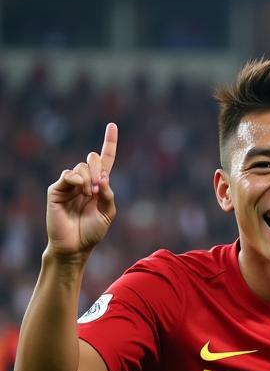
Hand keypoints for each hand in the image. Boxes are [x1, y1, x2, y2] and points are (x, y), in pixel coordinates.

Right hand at [46, 122, 117, 259]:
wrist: (75, 245)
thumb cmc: (92, 232)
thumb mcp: (108, 213)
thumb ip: (109, 195)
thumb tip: (104, 177)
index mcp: (98, 185)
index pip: (105, 160)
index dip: (109, 143)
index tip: (112, 125)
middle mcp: (84, 181)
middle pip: (92, 158)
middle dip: (98, 168)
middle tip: (98, 188)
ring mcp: (70, 183)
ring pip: (81, 166)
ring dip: (89, 180)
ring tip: (89, 196)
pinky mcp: (57, 188)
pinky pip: (69, 174)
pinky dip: (78, 180)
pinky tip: (81, 191)